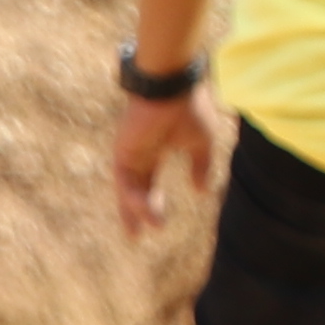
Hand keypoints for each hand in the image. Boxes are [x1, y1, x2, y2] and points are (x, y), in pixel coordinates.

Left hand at [110, 89, 214, 237]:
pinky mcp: (122, 152)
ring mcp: (128, 153)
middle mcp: (138, 154)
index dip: (150, 203)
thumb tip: (201, 192)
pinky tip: (144, 208)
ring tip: (152, 226)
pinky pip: (126, 181)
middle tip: (134, 236)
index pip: (148, 183)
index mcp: (155, 150)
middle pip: (133, 190)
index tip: (154, 225)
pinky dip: (134, 196)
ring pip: (129, 189)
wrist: (175, 87)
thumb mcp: (201, 143)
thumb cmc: (189, 107)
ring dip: (139, 209)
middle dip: (134, 213)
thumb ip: (201, 166)